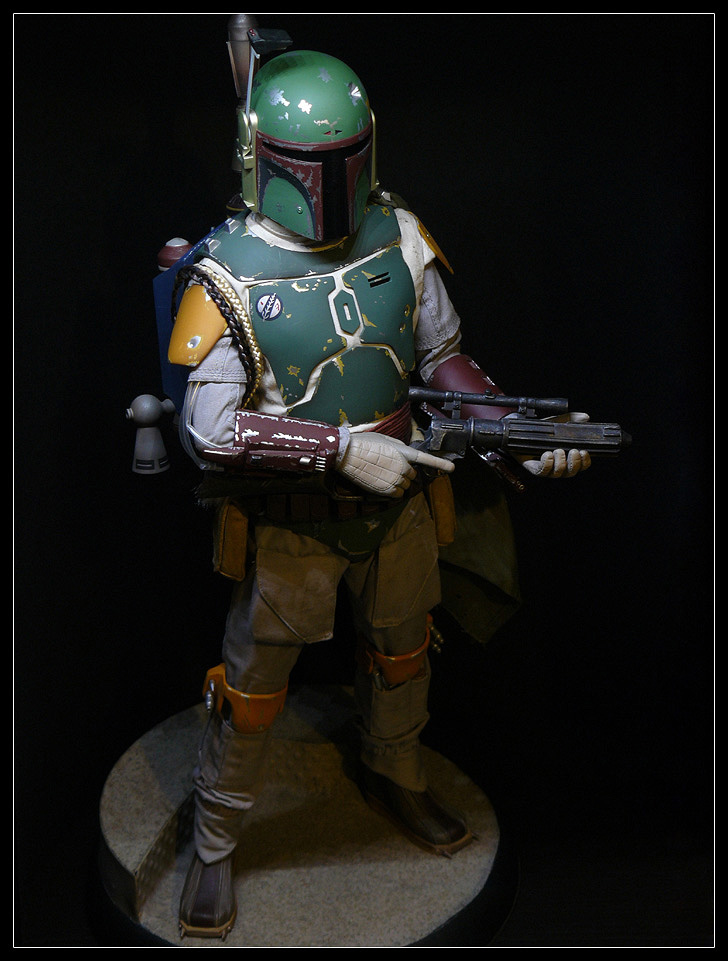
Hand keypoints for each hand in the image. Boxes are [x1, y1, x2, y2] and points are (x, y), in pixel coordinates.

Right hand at [337, 431, 453, 497]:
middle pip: (412, 475)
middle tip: (387, 467)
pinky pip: (397, 494)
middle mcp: (403, 467)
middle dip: (404, 473)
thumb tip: (402, 454)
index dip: (440, 464)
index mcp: (403, 452)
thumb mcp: (384, 440)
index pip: (425, 459)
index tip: (452, 468)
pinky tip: (380, 482)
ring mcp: (395, 479)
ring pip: (404, 486)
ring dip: (397, 482)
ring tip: (381, 474)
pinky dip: (391, 491)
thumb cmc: (363, 444)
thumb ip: (398, 447)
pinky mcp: (387, 490)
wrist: (347, 454)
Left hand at [515, 412, 592, 477]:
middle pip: (570, 473)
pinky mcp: (534, 468)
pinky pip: (542, 471)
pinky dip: (547, 464)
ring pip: (557, 473)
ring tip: (558, 450)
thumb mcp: (556, 423)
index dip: (584, 462)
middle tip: (573, 451)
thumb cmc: (541, 431)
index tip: (584, 452)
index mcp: (566, 457)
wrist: (520, 432)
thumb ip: (571, 419)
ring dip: (560, 463)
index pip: (580, 465)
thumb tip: (585, 417)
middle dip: (574, 463)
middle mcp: (557, 466)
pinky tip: (548, 454)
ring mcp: (546, 469)